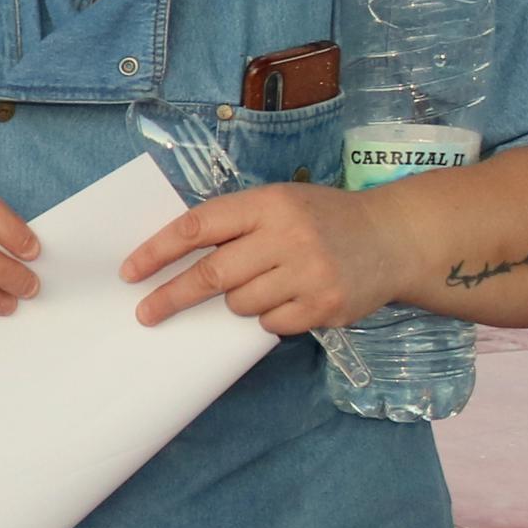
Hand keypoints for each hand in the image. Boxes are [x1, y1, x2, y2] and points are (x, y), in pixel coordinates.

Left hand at [122, 181, 419, 334]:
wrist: (395, 238)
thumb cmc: (324, 219)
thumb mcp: (281, 202)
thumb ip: (236, 223)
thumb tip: (174, 259)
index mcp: (269, 203)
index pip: (198, 227)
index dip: (158, 251)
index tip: (131, 272)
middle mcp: (288, 236)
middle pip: (211, 275)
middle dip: (172, 296)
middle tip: (146, 313)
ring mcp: (308, 274)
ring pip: (240, 304)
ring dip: (237, 302)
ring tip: (265, 283)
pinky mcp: (325, 306)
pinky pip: (271, 324)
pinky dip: (269, 317)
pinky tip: (290, 298)